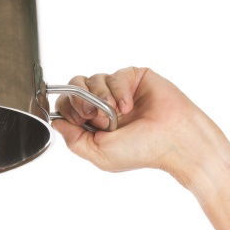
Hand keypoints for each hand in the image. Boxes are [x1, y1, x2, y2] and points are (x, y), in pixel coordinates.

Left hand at [51, 66, 227, 178]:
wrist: (174, 140)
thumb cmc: (141, 151)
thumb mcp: (98, 153)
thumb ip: (73, 139)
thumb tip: (55, 122)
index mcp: (93, 124)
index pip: (66, 106)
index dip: (67, 109)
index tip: (81, 119)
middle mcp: (104, 106)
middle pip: (74, 87)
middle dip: (81, 101)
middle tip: (96, 116)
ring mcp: (118, 91)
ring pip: (93, 79)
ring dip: (101, 97)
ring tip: (117, 115)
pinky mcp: (134, 78)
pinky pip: (115, 75)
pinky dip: (119, 90)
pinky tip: (130, 106)